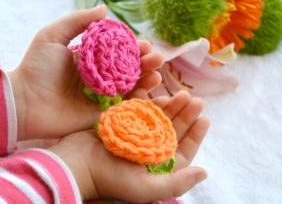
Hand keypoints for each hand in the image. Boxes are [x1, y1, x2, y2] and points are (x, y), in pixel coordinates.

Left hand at [9, 5, 162, 140]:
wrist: (25, 102)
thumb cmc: (37, 68)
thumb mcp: (53, 36)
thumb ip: (78, 21)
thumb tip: (105, 9)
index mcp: (91, 59)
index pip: (118, 52)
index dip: (133, 48)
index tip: (145, 45)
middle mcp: (99, 77)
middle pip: (128, 70)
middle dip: (145, 64)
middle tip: (157, 59)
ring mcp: (102, 97)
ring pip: (130, 88)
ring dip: (146, 81)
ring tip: (157, 76)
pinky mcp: (102, 114)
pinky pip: (124, 107)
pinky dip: (137, 101)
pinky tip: (148, 93)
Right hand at [49, 91, 209, 202]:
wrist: (77, 164)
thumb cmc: (110, 180)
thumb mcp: (146, 188)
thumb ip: (176, 182)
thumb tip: (204, 172)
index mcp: (157, 167)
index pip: (182, 150)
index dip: (195, 135)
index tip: (205, 119)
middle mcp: (149, 151)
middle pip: (173, 131)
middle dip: (185, 115)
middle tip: (196, 100)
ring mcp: (136, 136)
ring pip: (159, 119)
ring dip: (171, 107)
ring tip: (182, 94)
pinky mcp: (123, 123)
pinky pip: (141, 111)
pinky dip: (151, 103)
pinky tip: (160, 95)